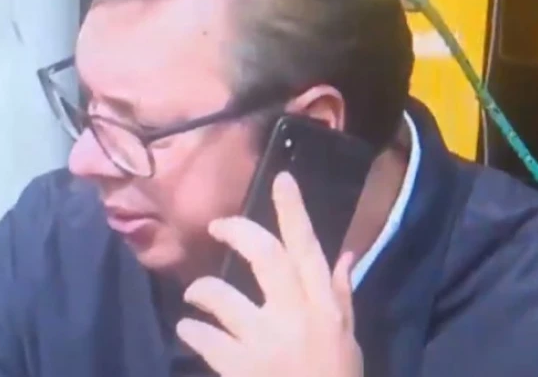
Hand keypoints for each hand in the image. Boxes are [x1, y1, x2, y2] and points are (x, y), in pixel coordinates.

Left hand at [176, 172, 362, 376]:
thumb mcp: (347, 337)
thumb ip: (340, 293)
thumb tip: (344, 254)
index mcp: (324, 307)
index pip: (308, 248)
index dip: (292, 211)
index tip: (281, 179)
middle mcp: (296, 316)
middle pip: (265, 257)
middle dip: (237, 233)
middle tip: (217, 226)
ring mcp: (264, 342)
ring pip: (223, 296)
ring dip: (202, 292)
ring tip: (194, 296)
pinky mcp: (237, 368)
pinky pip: (204, 338)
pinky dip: (193, 330)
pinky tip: (191, 329)